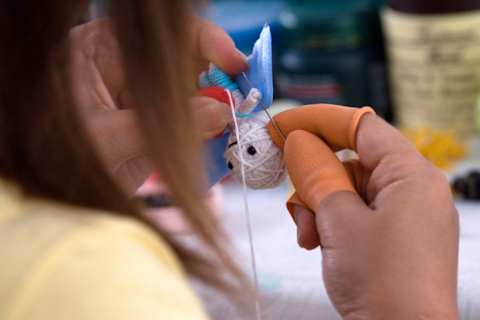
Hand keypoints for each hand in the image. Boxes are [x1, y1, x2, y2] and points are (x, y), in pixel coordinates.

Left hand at [69, 18, 245, 193]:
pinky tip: (215, 142)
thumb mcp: (110, 139)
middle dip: (216, 82)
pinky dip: (205, 130)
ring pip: (191, 91)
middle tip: (241, 104)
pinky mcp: (153, 121)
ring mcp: (141, 95)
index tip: (236, 65)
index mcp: (103, 50)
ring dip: (214, 110)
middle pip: (185, 60)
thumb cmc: (60, 159)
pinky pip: (188, 118)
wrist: (52, 193)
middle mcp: (126, 67)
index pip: (164, 34)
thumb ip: (166, 125)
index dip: (207, 42)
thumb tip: (221, 112)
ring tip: (230, 128)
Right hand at [288, 115, 458, 318]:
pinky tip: (318, 243)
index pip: (361, 126)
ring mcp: (405, 214)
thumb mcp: (339, 220)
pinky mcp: (395, 236)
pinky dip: (332, 223)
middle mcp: (412, 189)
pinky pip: (356, 213)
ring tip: (309, 235)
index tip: (281, 127)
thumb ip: (317, 173)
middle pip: (351, 161)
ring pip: (348, 190)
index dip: (317, 121)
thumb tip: (297, 141)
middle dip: (316, 180)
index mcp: (411, 175)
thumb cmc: (382, 281)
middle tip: (294, 198)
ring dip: (319, 207)